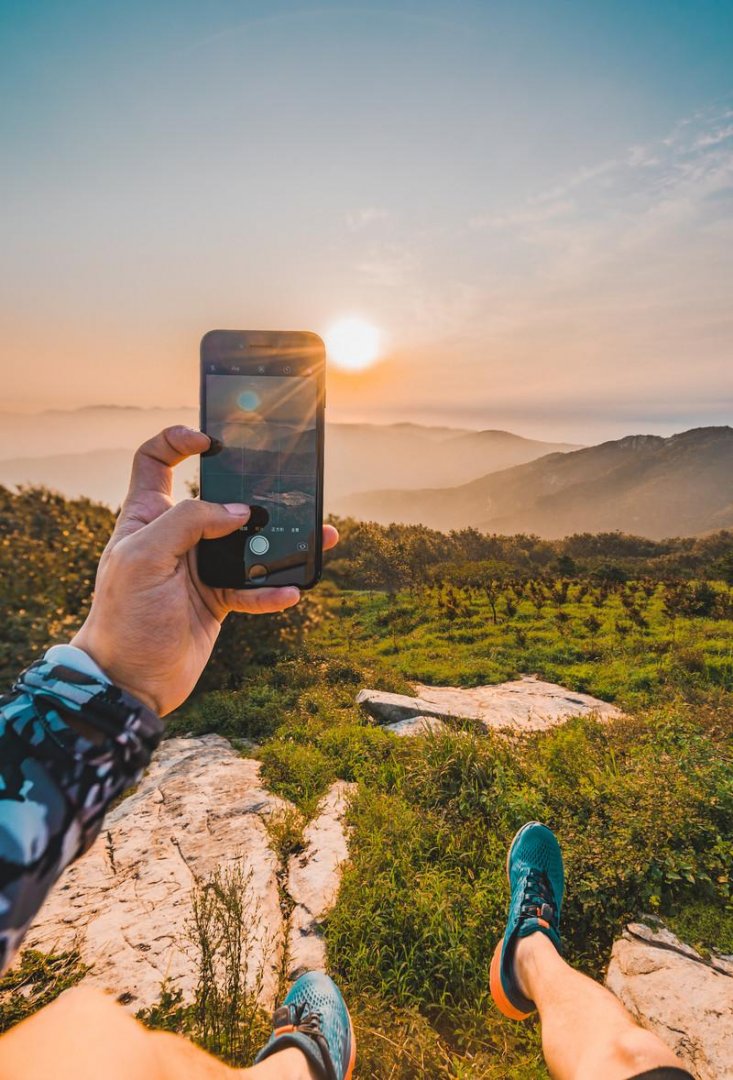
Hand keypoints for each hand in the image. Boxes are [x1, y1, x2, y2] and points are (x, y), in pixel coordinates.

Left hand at [72, 427, 338, 715]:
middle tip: (283, 488)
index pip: (155, 461)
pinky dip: (273, 590)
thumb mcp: (144, 559)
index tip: (210, 440)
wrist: (130, 682)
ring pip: (246, 543)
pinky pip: (254, 587)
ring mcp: (198, 568)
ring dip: (280, 541)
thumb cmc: (123, 618)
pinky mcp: (217, 599)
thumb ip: (188, 523)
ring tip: (317, 536)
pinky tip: (290, 591)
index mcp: (146, 517)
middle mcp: (174, 537)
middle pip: (217, 498)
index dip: (178, 441)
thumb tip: (237, 512)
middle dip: (251, 491)